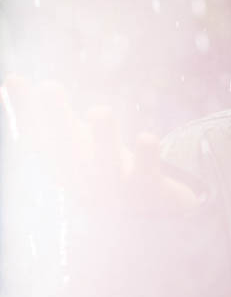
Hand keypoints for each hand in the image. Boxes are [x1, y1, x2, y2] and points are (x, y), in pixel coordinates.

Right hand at [2, 75, 199, 221]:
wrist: (147, 217)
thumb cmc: (98, 169)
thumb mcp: (70, 141)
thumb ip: (43, 114)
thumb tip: (8, 79)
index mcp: (61, 162)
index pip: (38, 134)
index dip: (26, 109)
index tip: (13, 79)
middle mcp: (83, 176)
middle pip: (66, 148)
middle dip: (57, 118)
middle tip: (48, 86)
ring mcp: (115, 185)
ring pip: (106, 163)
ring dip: (103, 137)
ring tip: (100, 111)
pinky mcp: (149, 189)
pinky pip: (147, 173)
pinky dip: (147, 157)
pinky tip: (147, 137)